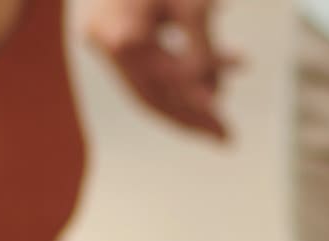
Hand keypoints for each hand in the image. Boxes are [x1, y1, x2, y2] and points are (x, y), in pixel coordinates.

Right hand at [84, 0, 239, 138]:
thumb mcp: (192, 2)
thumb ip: (203, 47)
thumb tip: (212, 97)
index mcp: (127, 37)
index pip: (169, 83)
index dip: (201, 103)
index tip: (227, 127)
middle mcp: (108, 44)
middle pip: (152, 96)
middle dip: (191, 116)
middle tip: (225, 138)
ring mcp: (101, 40)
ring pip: (145, 85)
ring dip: (183, 99)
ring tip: (217, 109)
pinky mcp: (105, 34)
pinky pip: (140, 67)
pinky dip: (169, 75)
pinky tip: (201, 77)